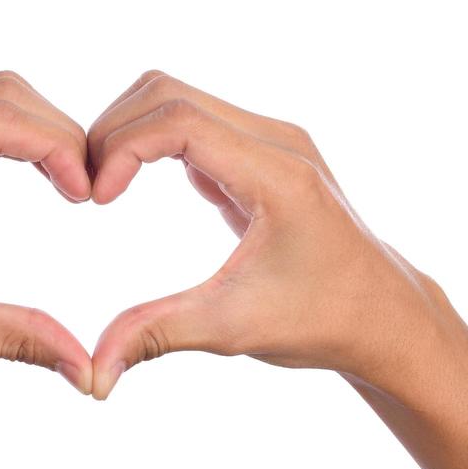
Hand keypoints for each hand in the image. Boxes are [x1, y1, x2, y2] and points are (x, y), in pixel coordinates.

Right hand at [85, 71, 447, 399]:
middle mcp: (277, 141)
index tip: (94, 200)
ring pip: (177, 98)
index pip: (178, 120)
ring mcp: (272, 141)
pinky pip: (193, 121)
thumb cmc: (321, 321)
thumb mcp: (233, 330)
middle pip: (169, 93)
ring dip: (129, 132)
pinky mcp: (261, 152)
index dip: (121, 147)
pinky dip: (151, 142)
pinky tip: (129, 186)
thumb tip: (92, 376)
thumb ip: (157, 336)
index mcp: (277, 174)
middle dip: (113, 131)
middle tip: (84, 189)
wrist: (383, 316)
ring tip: (101, 186)